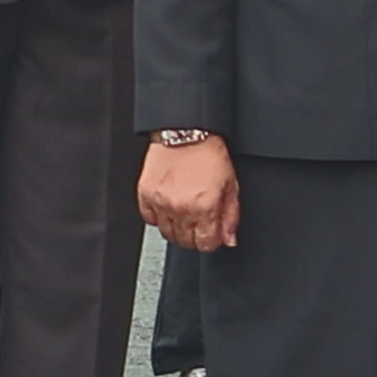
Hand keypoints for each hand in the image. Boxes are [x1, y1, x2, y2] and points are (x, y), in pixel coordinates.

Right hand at [136, 133, 240, 254]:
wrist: (185, 132)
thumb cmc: (209, 154)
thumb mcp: (230, 185)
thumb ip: (231, 216)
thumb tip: (229, 239)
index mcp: (205, 207)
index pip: (205, 244)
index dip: (210, 241)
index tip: (211, 234)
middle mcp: (182, 208)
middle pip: (185, 242)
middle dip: (194, 236)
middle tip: (199, 222)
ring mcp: (161, 202)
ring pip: (167, 233)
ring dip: (177, 228)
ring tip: (184, 213)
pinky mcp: (146, 194)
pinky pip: (149, 219)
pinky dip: (158, 216)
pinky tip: (168, 206)